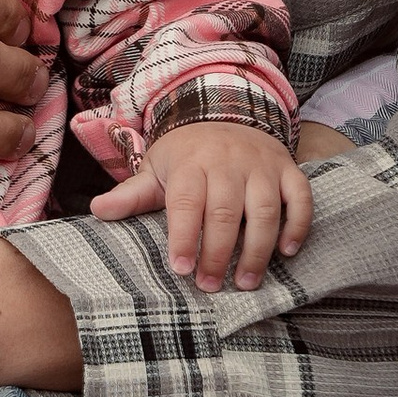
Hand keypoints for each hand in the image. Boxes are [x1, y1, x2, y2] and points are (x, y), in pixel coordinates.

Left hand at [91, 120, 312, 293]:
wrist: (226, 110)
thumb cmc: (187, 154)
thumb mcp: (157, 168)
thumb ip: (132, 194)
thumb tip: (97, 210)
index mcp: (192, 163)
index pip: (187, 202)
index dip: (185, 237)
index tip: (182, 269)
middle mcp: (229, 162)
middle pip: (225, 211)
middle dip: (218, 253)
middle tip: (210, 286)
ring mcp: (262, 166)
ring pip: (264, 209)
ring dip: (257, 249)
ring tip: (246, 282)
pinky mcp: (288, 170)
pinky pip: (300, 197)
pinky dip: (297, 225)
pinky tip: (286, 252)